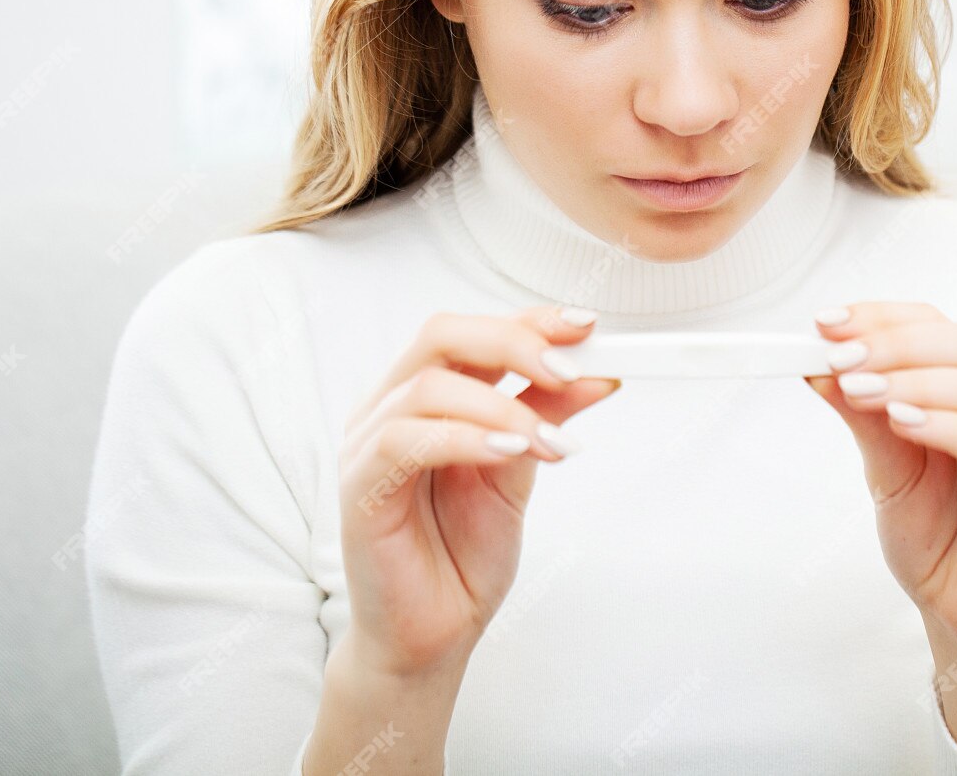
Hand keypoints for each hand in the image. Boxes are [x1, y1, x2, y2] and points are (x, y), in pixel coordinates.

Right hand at [335, 304, 619, 680]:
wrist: (433, 636)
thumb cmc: (463, 553)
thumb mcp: (520, 469)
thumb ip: (545, 415)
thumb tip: (598, 372)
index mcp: (427, 395)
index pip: (474, 332)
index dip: (530, 319)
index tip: (587, 325)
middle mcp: (391, 408)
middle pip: (443, 335)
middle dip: (515, 343)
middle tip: (570, 370)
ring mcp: (367, 445)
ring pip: (429, 386)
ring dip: (502, 407)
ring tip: (548, 442)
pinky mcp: (358, 488)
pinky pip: (404, 440)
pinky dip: (464, 438)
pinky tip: (508, 454)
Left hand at [804, 302, 956, 654]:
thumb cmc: (935, 533)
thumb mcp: (885, 467)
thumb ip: (863, 415)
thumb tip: (816, 365)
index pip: (937, 326)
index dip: (882, 318)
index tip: (825, 323)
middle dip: (897, 345)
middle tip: (841, 357)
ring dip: (917, 382)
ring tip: (861, 391)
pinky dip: (950, 426)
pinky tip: (904, 424)